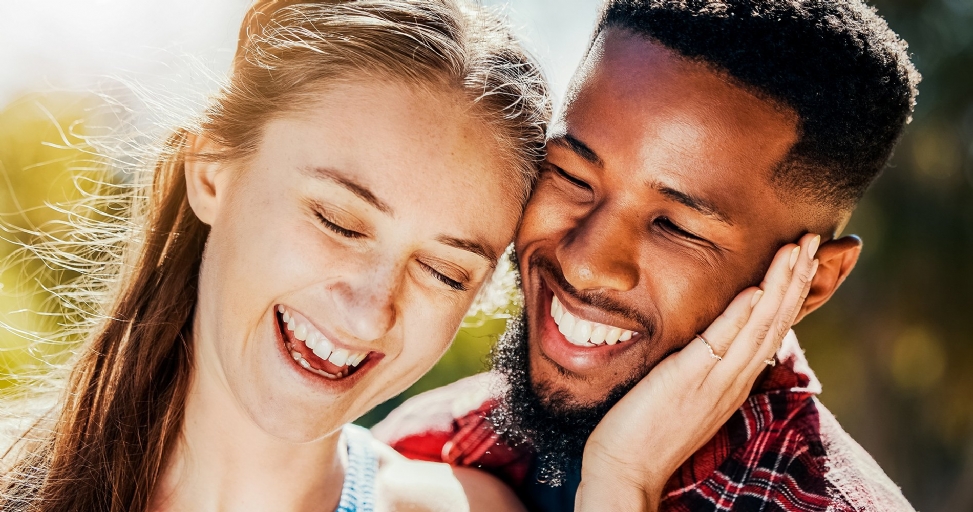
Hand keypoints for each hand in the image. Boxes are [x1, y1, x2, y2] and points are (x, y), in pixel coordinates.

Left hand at [575, 233, 820, 511]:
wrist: (626, 470)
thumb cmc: (648, 430)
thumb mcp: (687, 392)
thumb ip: (703, 364)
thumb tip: (708, 339)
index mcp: (735, 380)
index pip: (771, 327)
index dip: (791, 291)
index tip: (803, 255)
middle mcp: (734, 380)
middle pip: (775, 321)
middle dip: (796, 277)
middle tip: (812, 238)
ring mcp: (715, 381)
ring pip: (758, 327)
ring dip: (780, 285)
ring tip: (796, 248)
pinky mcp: (688, 381)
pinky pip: (720, 344)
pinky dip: (740, 316)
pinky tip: (756, 290)